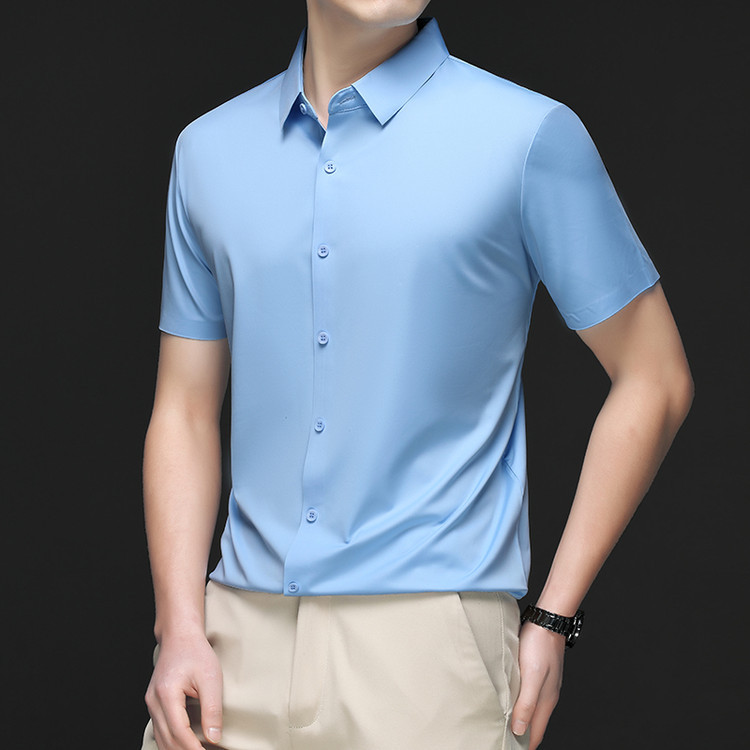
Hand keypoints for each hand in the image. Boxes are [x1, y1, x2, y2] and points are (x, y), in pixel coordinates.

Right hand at [145, 630, 223, 749]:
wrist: (179, 636)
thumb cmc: (195, 652)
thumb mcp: (210, 677)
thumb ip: (212, 709)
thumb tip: (214, 737)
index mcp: (166, 694)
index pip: (179, 733)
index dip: (193, 749)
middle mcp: (153, 702)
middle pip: (167, 740)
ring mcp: (151, 704)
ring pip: (161, 739)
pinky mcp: (154, 704)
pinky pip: (160, 731)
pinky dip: (173, 742)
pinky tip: (187, 745)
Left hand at [510, 621, 565, 747]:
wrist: (547, 621)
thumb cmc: (539, 646)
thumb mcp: (532, 676)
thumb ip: (527, 704)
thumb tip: (519, 730)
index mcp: (546, 700)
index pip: (535, 733)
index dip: (524, 745)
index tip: (508, 748)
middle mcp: (547, 695)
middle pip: (535, 724)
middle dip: (522, 736)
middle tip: (504, 740)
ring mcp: (545, 684)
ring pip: (533, 710)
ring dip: (521, 720)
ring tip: (505, 725)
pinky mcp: (539, 673)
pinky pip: (530, 696)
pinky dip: (521, 704)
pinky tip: (511, 700)